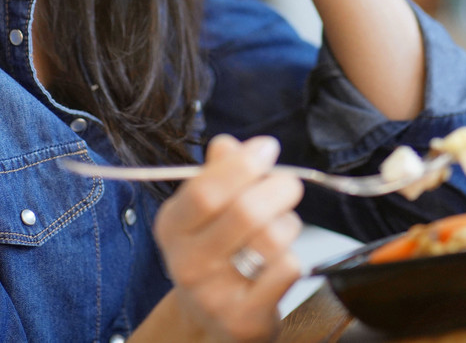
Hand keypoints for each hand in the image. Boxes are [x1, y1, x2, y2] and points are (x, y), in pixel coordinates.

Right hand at [151, 135, 304, 342]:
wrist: (211, 321)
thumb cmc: (213, 255)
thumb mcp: (204, 212)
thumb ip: (216, 174)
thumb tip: (228, 145)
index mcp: (172, 227)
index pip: (205, 190)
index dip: (242, 164)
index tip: (266, 148)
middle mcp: (187, 263)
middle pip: (245, 212)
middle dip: (278, 188)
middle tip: (289, 184)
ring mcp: (214, 295)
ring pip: (272, 238)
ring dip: (288, 224)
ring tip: (282, 227)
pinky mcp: (244, 319)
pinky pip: (287, 270)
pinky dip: (293, 258)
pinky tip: (279, 262)